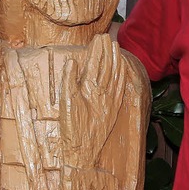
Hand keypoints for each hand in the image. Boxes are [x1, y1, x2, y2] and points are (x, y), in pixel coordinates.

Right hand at [60, 34, 125, 168]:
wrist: (83, 152)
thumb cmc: (71, 128)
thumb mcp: (65, 103)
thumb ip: (68, 81)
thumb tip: (72, 61)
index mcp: (90, 88)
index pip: (95, 62)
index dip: (97, 49)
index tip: (98, 38)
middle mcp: (104, 91)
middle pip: (107, 65)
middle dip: (106, 50)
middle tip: (106, 37)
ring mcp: (111, 99)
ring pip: (116, 74)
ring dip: (116, 59)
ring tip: (116, 46)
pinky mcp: (115, 107)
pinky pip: (121, 86)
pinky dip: (122, 74)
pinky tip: (123, 68)